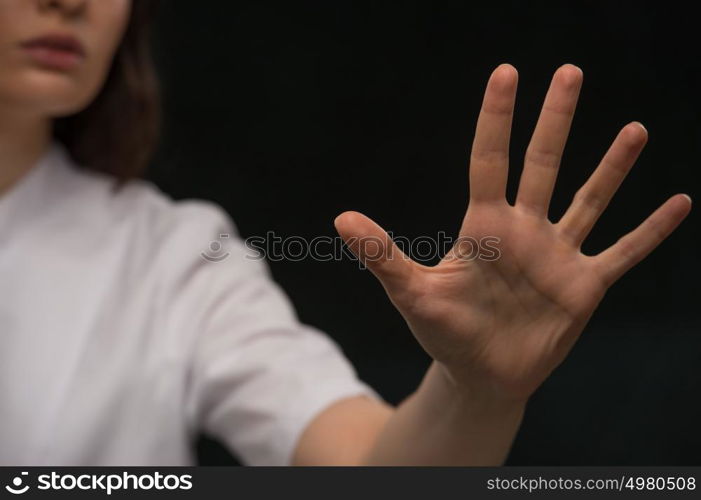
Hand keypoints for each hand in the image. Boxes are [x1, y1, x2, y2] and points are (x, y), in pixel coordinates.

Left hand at [334, 64, 690, 402]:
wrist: (480, 375)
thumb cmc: (443, 333)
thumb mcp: (412, 294)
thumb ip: (383, 256)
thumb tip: (339, 218)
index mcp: (484, 227)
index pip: (490, 159)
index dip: (497, 118)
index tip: (506, 73)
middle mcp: (525, 231)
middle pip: (544, 165)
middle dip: (556, 120)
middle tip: (570, 73)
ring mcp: (557, 257)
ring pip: (589, 201)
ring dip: (611, 167)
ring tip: (634, 130)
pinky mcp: (584, 287)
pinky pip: (623, 253)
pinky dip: (649, 232)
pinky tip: (678, 203)